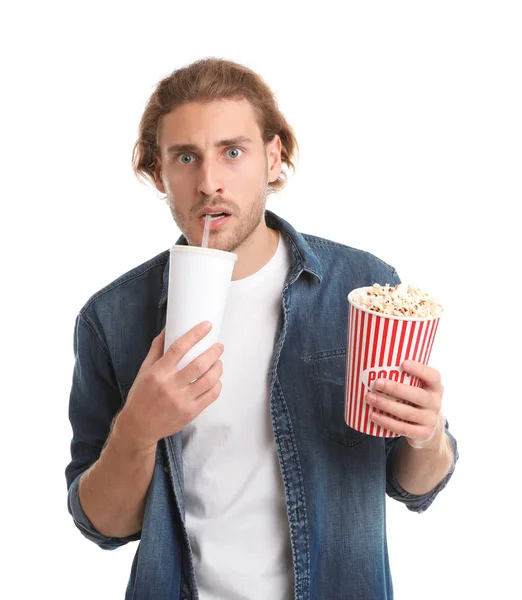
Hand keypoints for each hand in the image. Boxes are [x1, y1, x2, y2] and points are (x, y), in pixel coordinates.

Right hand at [116, 321, 223, 452]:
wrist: (139, 426)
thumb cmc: (141, 395)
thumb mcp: (144, 370)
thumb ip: (157, 349)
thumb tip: (168, 329)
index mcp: (158, 372)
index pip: (179, 347)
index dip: (195, 334)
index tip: (207, 326)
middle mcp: (171, 386)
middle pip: (199, 364)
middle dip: (214, 352)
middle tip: (219, 346)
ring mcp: (182, 400)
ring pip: (209, 380)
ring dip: (218, 368)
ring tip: (219, 362)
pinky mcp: (190, 413)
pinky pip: (211, 396)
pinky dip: (217, 385)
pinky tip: (216, 380)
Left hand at [365, 360, 444, 449]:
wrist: (428, 430)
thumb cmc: (415, 401)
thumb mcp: (418, 389)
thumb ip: (406, 378)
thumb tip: (374, 361)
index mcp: (435, 387)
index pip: (433, 376)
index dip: (420, 370)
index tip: (403, 363)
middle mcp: (436, 403)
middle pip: (418, 396)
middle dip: (396, 389)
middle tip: (376, 383)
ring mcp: (430, 420)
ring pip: (408, 412)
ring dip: (386, 405)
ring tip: (370, 398)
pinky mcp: (422, 434)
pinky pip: (403, 428)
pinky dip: (387, 422)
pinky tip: (373, 415)